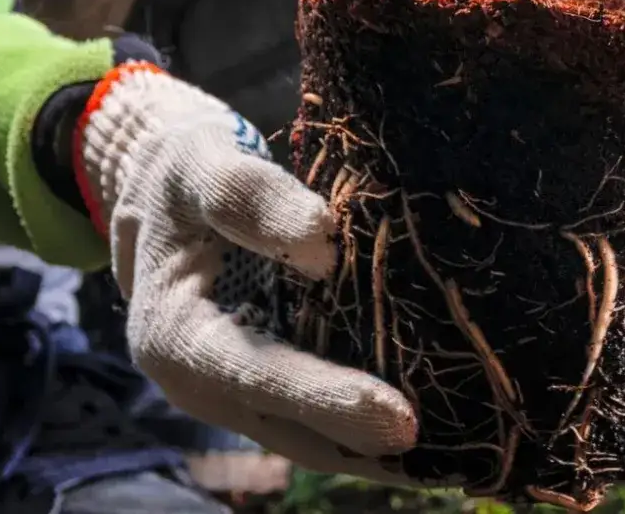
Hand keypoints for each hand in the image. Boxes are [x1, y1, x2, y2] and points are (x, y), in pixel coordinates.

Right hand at [73, 61, 418, 480]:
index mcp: (174, 338)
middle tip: (451, 450)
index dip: (327, 399)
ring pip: (309, 439)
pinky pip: (316, 420)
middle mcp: (201, 383)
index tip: (397, 417)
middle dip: (367, 443)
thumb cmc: (186, 172)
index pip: (257, 376)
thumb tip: (321, 247)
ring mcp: (234, 393)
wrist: (165, 191)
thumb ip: (252, 200)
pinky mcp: (264, 386)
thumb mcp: (205, 167)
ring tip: (459, 458)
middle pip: (289, 426)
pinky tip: (434, 435)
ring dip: (374, 452)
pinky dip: (365, 430)